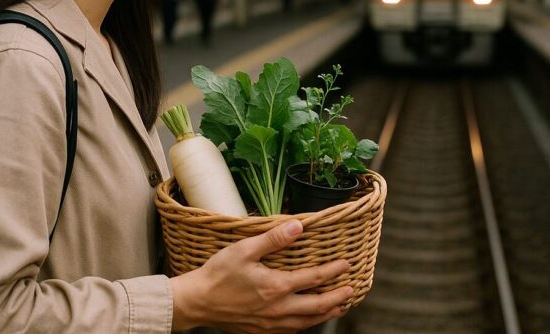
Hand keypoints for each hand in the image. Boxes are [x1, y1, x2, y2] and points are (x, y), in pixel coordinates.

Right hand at [171, 219, 352, 332]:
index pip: (314, 278)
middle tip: (352, 290)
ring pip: (307, 322)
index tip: (346, 264)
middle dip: (338, 297)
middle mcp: (278, 309)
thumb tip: (298, 227)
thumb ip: (273, 239)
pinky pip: (293, 331)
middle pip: (318, 306)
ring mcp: (271, 324)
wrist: (197, 302)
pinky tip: (309, 319)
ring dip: (326, 314)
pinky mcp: (262, 332)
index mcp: (276, 287)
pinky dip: (307, 324)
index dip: (333, 271)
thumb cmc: (218, 274)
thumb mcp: (244, 249)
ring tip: (339, 306)